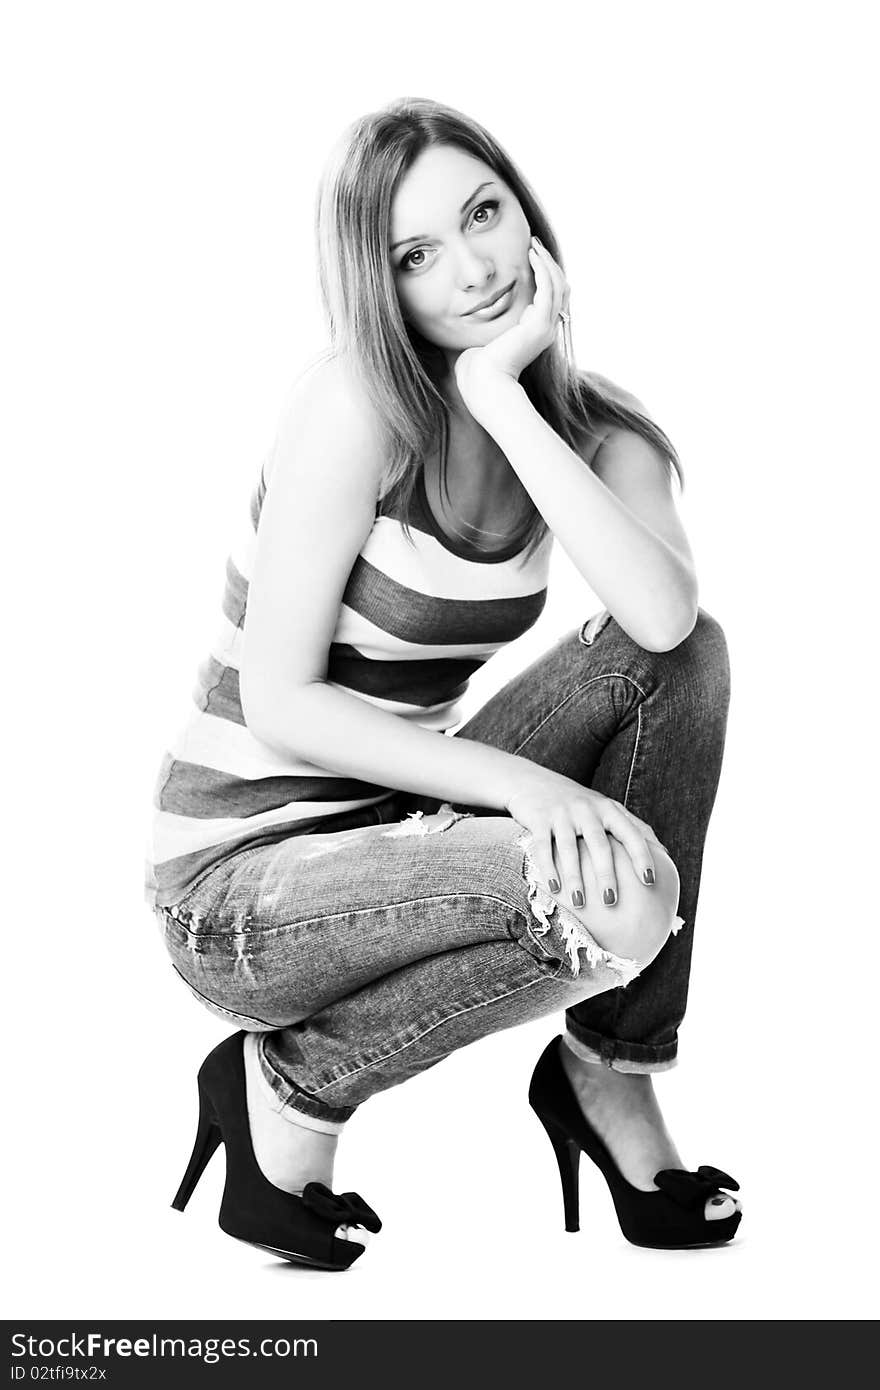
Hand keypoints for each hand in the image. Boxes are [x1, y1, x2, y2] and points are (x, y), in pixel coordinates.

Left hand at [453, 237, 569, 408]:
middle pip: (559, 288)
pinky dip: (543, 269)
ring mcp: (545, 328)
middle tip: (534, 244)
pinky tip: (532, 255)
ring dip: (547, 262)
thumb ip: (489, 324)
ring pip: (557, 285)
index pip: (550, 298)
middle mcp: (546, 330)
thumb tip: (479, 309)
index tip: (529, 255)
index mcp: (535, 334)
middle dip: (548, 264)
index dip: (543, 275)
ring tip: (534, 245)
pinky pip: (548, 289)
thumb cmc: (476, 369)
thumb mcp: (485, 339)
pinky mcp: (539, 325)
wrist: (482, 385)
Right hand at [505, 770, 666, 909]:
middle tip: (611, 901)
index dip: (641, 856)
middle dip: (606, 874)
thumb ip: (633, 827)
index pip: (630, 833)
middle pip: (599, 844)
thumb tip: (665, 853)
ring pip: (569, 849)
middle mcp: (586, 809)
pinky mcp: (539, 819)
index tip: (650, 880)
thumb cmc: (578, 803)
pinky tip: (554, 889)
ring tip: (580, 903)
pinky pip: (543, 847)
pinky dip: (549, 869)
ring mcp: (562, 814)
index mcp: (608, 809)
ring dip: (574, 878)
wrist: (532, 781)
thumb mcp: (607, 808)